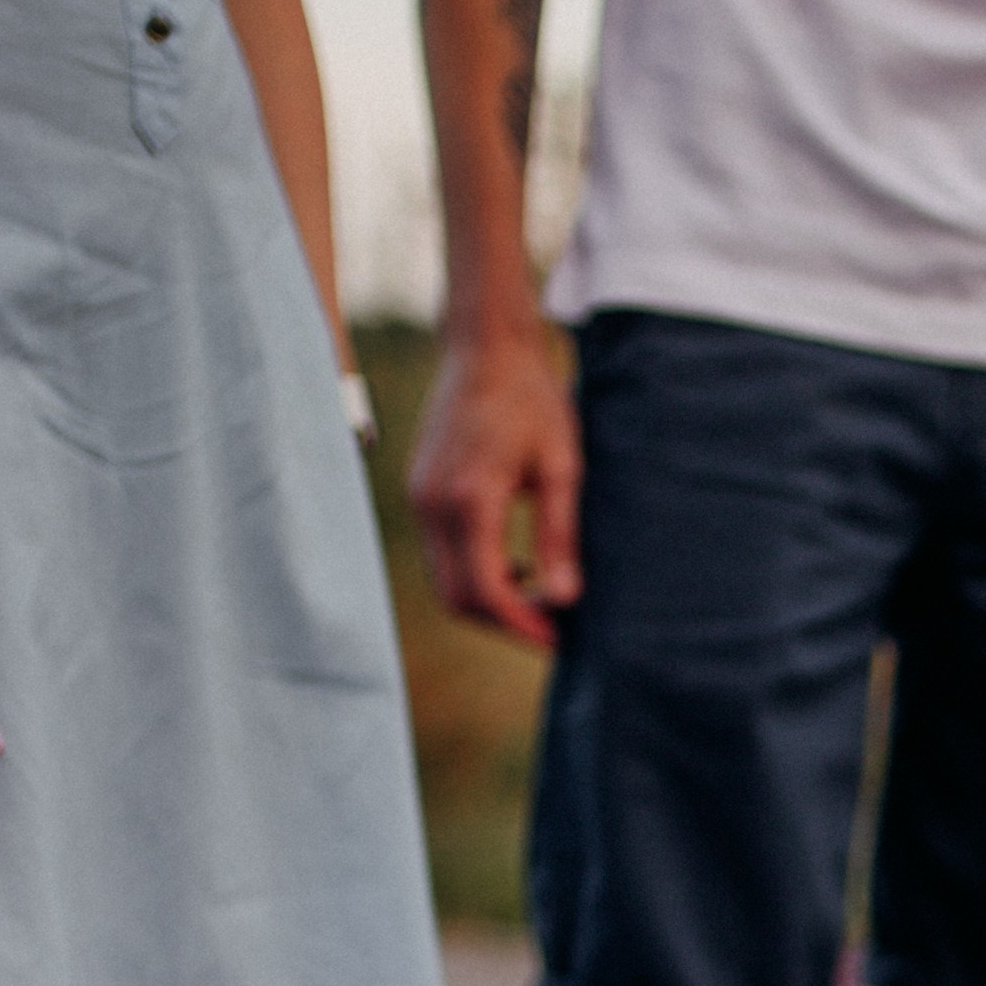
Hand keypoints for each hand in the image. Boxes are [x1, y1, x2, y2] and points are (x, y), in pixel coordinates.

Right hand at [408, 328, 581, 649]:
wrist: (486, 347)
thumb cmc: (532, 398)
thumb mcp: (562, 466)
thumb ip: (560, 535)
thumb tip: (566, 598)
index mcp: (470, 499)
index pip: (486, 591)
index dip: (522, 624)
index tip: (559, 638)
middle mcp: (434, 504)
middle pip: (458, 597)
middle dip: (505, 621)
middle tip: (553, 625)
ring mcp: (419, 498)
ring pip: (444, 580)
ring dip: (488, 600)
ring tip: (539, 597)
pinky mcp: (419, 492)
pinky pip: (440, 554)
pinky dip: (473, 573)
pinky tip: (513, 566)